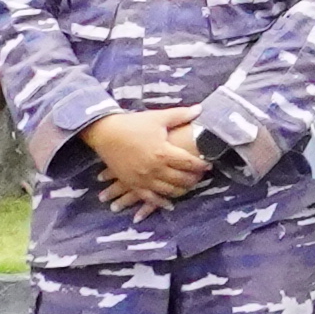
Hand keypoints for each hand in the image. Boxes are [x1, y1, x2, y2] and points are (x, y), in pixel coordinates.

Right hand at [85, 108, 209, 209]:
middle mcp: (155, 169)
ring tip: (189, 186)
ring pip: (169, 191)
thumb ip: (181, 115)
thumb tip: (200, 109)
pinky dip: (161, 203)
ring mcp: (143, 179)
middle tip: (201, 176)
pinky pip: (150, 198)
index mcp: (163, 153)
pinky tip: (170, 204)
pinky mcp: (133, 184)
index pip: (189, 163)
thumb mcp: (158, 117)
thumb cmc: (133, 124)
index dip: (202, 164)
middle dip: (194, 178)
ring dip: (182, 190)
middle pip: (181, 180)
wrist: (106, 133)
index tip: (209, 164)